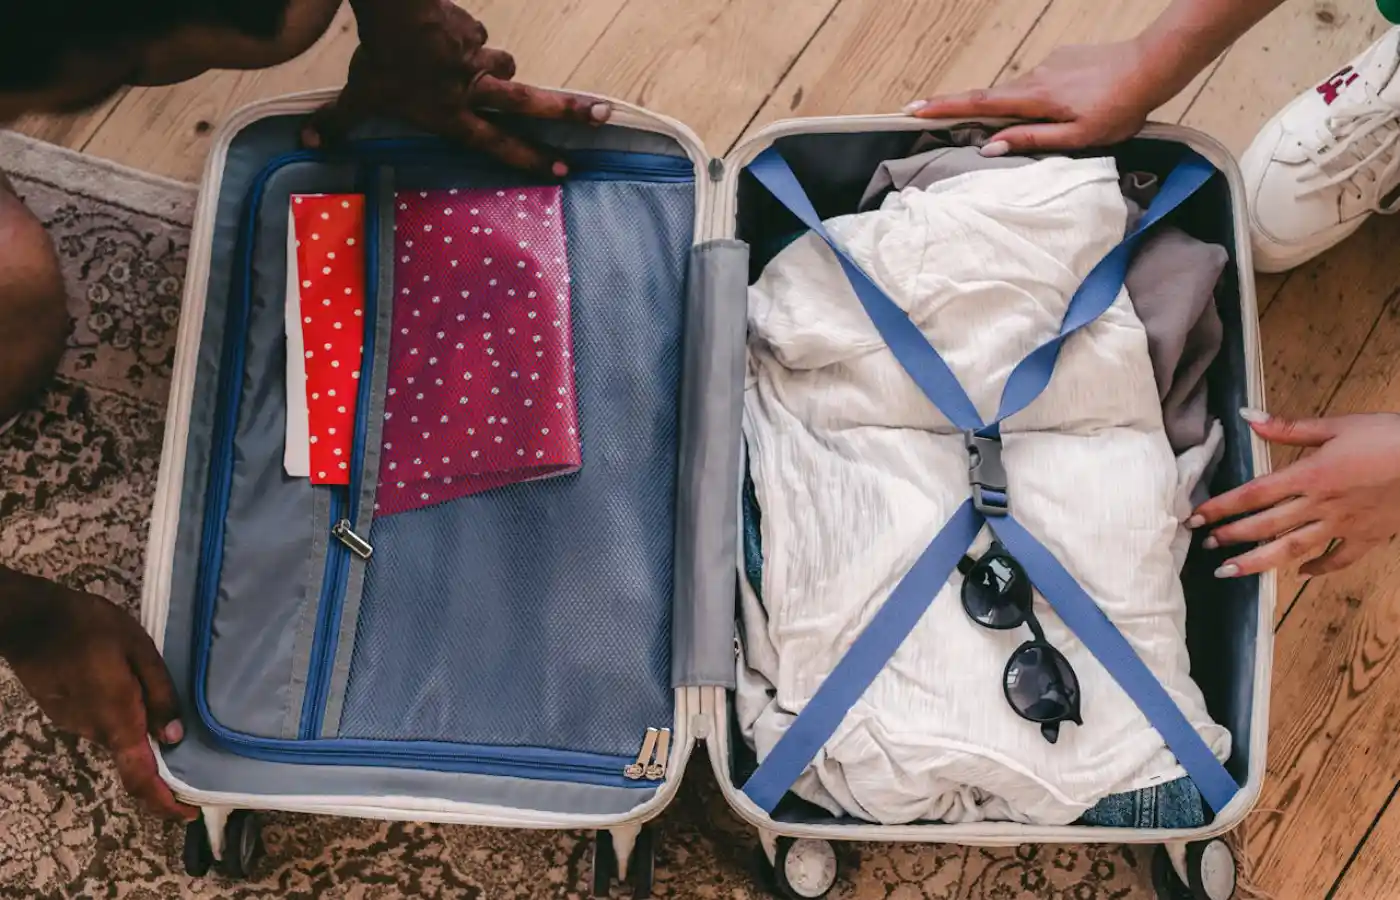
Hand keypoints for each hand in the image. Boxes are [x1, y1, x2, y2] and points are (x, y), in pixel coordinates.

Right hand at [0, 569, 195, 820]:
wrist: (30, 620)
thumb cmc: (89, 627)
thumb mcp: (139, 650)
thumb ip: (159, 694)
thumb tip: (174, 737)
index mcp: (118, 720)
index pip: (141, 778)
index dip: (165, 802)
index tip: (188, 814)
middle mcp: (95, 731)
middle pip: (132, 759)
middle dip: (160, 762)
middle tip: (189, 749)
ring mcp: (75, 724)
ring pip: (117, 737)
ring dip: (138, 732)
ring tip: (161, 708)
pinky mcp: (62, 713)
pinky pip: (100, 723)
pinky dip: (119, 718)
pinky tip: (130, 691)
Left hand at [305, 0, 610, 174]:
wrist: (396, 11)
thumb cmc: (381, 60)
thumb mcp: (357, 95)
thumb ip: (337, 121)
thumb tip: (308, 142)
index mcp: (455, 116)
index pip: (499, 144)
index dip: (529, 159)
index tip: (563, 169)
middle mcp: (476, 90)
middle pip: (532, 104)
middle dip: (569, 112)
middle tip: (603, 115)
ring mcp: (479, 59)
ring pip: (505, 66)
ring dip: (500, 70)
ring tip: (490, 70)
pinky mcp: (473, 30)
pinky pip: (478, 38)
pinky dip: (469, 40)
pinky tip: (451, 35)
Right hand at [902, 41, 1164, 153]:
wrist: (1153, 66)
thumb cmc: (1119, 107)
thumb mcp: (1078, 136)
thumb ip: (1032, 140)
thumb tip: (991, 147)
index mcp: (1036, 98)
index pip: (979, 104)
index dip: (944, 108)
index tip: (913, 110)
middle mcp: (1036, 76)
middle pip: (991, 97)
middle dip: (961, 108)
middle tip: (933, 117)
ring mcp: (1048, 64)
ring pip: (1017, 92)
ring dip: (1007, 108)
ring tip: (1014, 128)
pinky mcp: (1062, 59)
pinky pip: (1037, 83)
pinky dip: (1032, 98)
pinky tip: (1056, 109)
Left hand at [1188, 411, 1399, 577]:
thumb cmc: (1389, 436)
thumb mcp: (1337, 424)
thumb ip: (1288, 427)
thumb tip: (1246, 418)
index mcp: (1310, 475)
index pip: (1253, 494)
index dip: (1221, 506)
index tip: (1195, 517)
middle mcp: (1321, 505)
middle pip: (1267, 525)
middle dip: (1232, 536)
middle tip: (1204, 546)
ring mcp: (1344, 525)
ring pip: (1294, 549)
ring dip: (1259, 562)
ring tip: (1230, 571)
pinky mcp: (1369, 536)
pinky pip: (1340, 559)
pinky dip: (1319, 568)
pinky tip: (1300, 574)